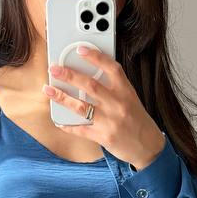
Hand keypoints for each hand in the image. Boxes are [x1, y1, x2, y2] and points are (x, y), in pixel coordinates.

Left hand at [42, 45, 166, 169]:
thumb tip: (89, 75)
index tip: (80, 49)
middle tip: (54, 69)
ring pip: (81, 106)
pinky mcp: (104, 137)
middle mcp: (118, 105)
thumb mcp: (130, 99)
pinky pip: (81, 129)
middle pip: (90, 85)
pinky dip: (67, 125)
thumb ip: (114, 87)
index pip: (112, 69)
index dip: (96, 57)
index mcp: (126, 92)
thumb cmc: (137, 120)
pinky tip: (58, 120)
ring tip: (48, 89)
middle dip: (69, 75)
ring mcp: (110, 121)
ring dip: (62, 97)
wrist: (148, 147)